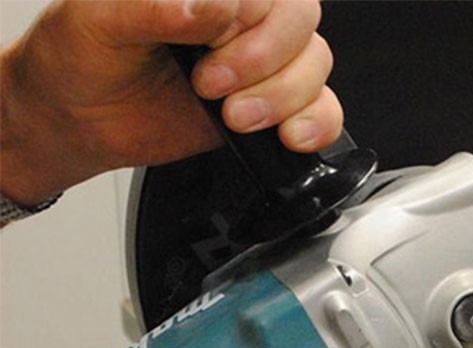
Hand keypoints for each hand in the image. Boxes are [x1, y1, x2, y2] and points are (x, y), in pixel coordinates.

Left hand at [0, 0, 342, 205]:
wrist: (78, 121)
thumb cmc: (82, 58)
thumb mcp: (101, 19)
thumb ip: (157, 8)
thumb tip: (214, 6)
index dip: (252, 17)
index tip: (212, 42)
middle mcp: (239, 18)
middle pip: (300, 21)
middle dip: (265, 60)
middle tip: (212, 85)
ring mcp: (259, 65)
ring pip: (314, 65)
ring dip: (283, 96)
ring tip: (234, 116)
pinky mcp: (268, 110)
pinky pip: (320, 110)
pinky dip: (318, 124)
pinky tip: (291, 135)